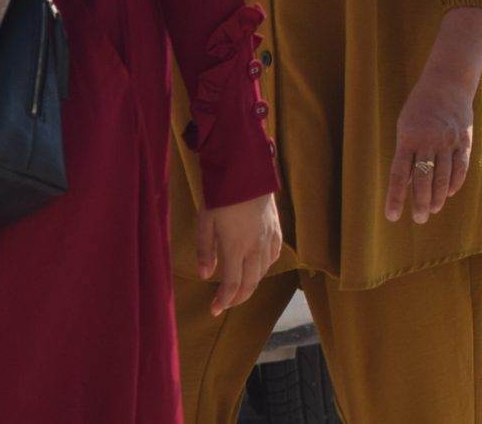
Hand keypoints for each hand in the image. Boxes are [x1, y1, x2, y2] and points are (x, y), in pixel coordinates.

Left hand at [197, 194, 282, 313]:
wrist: (246, 172)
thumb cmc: (221, 197)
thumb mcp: (205, 223)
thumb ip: (206, 251)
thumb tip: (206, 275)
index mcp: (236, 247)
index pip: (232, 285)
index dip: (223, 301)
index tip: (214, 309)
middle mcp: (255, 247)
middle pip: (250, 283)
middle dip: (237, 298)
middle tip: (225, 303)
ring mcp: (268, 238)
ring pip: (263, 272)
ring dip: (251, 284)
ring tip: (239, 286)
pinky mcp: (276, 229)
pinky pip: (274, 256)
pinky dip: (265, 267)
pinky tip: (257, 267)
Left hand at [385, 7, 481, 224]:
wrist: (447, 83)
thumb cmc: (420, 106)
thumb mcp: (405, 126)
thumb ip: (406, 153)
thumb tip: (407, 183)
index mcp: (408, 138)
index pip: (399, 174)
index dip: (395, 197)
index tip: (392, 216)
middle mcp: (428, 141)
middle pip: (423, 180)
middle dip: (420, 203)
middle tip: (418, 219)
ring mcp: (448, 141)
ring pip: (443, 177)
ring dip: (437, 197)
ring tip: (432, 210)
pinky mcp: (464, 139)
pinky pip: (460, 166)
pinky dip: (455, 182)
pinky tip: (448, 193)